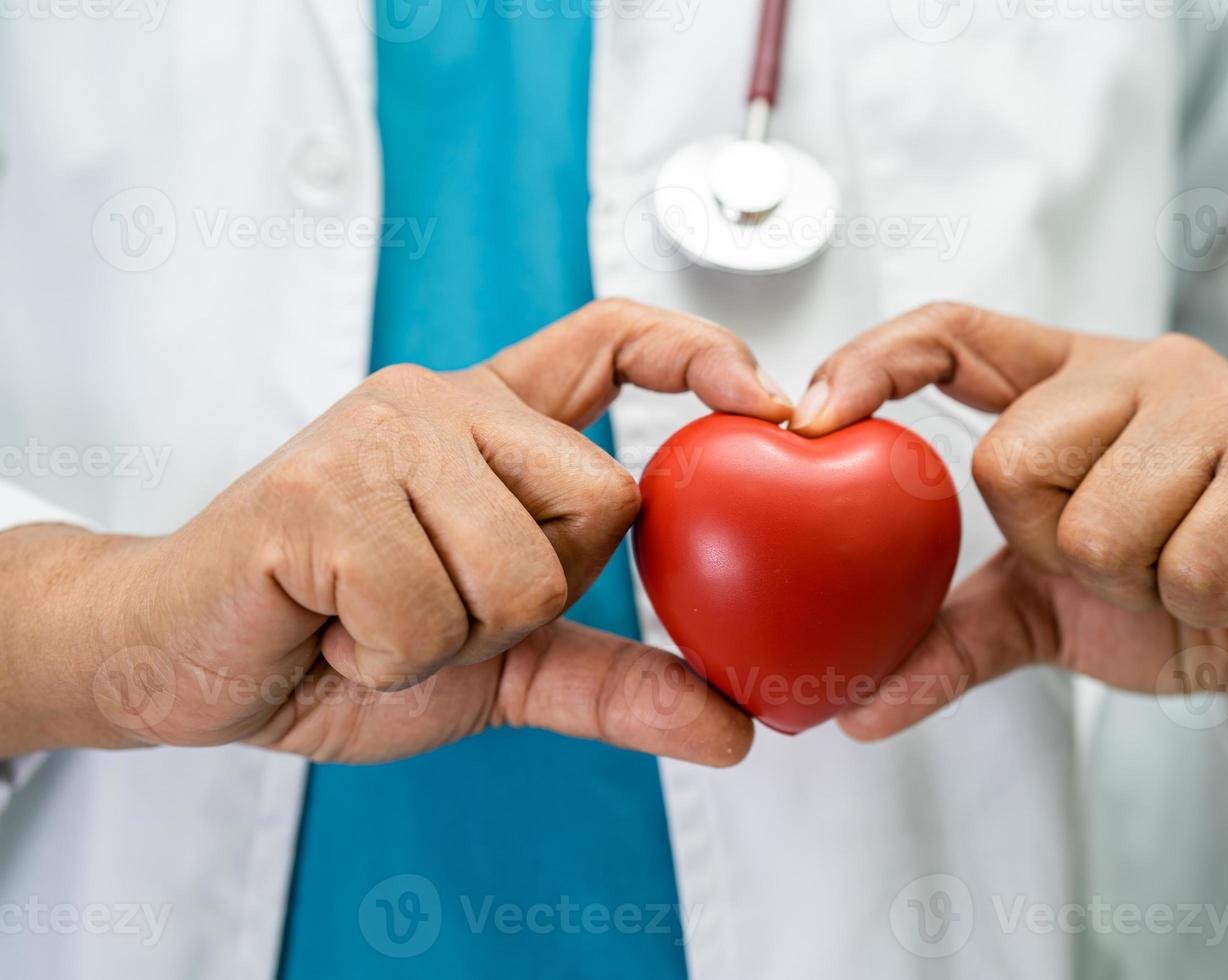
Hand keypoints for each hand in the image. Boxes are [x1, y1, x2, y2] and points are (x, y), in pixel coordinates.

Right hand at [0, 299, 791, 764]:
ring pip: (521, 568)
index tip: (766, 399)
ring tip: (373, 613)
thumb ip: (614, 679)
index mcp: (492, 422)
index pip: (613, 339)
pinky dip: (388, 654)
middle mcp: (444, 403)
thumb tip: (734, 727)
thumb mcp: (502, 665)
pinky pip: (429, 608)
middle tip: (435, 604)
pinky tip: (331, 622)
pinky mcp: (320, 489)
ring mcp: (381, 435)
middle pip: (604, 502)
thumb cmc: (340, 639)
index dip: (699, 352)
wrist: (189, 660)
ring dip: (453, 637)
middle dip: (534, 598)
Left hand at [790, 303, 1227, 738]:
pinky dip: (1203, 602)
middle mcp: (1142, 371)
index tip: (810, 416)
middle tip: (1111, 559)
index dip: (875, 358)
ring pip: (1100, 522)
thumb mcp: (1045, 610)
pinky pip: (1192, 561)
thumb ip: (950, 639)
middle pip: (1009, 460)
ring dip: (1132, 583)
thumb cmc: (1173, 590)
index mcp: (1070, 382)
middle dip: (1049, 546)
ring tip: (1178, 570)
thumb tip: (854, 707)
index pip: (954, 331)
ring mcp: (1225, 407)